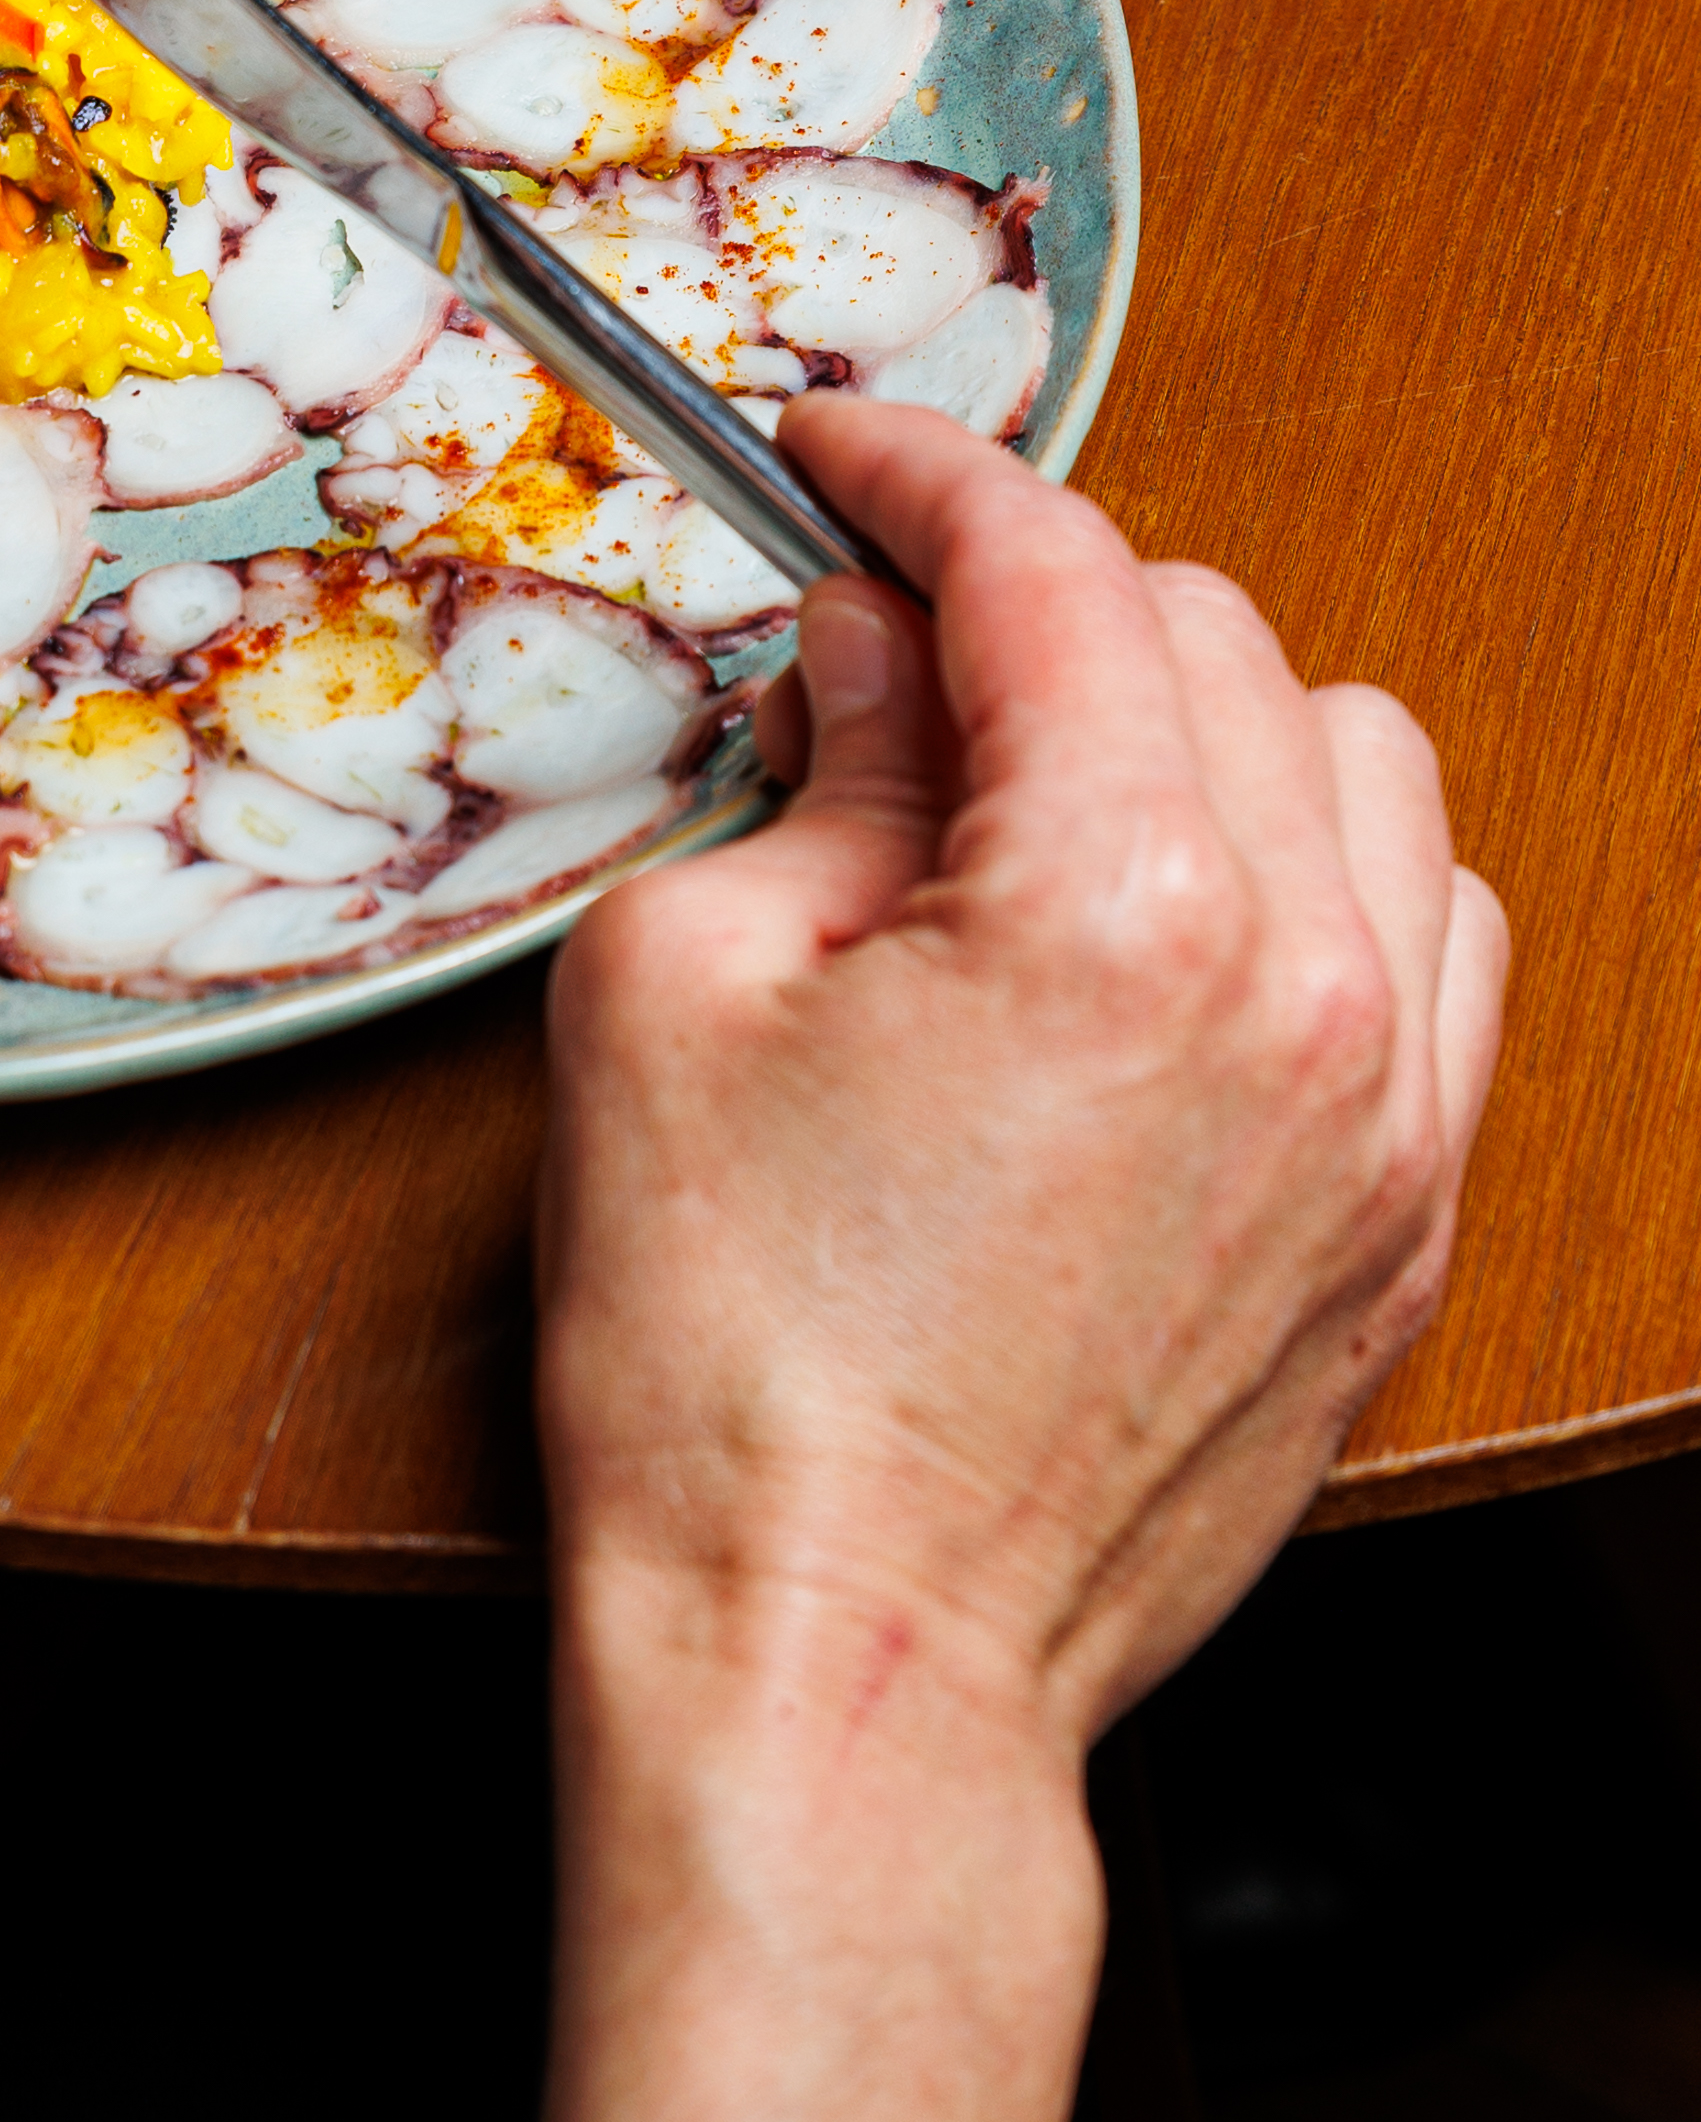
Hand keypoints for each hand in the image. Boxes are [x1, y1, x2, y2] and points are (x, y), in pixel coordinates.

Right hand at [539, 394, 1508, 1761]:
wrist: (848, 1659)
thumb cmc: (735, 1367)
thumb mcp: (680, 988)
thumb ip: (822, 768)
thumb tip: (884, 643)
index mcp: (1116, 909)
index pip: (1052, 572)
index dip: (924, 476)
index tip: (844, 463)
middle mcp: (1306, 991)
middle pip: (1216, 636)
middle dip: (1044, 605)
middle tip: (893, 650)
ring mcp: (1392, 1118)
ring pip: (1363, 764)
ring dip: (1207, 723)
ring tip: (1053, 784)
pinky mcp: (1411, 1221)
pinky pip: (1442, 942)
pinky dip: (1326, 879)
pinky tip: (1188, 926)